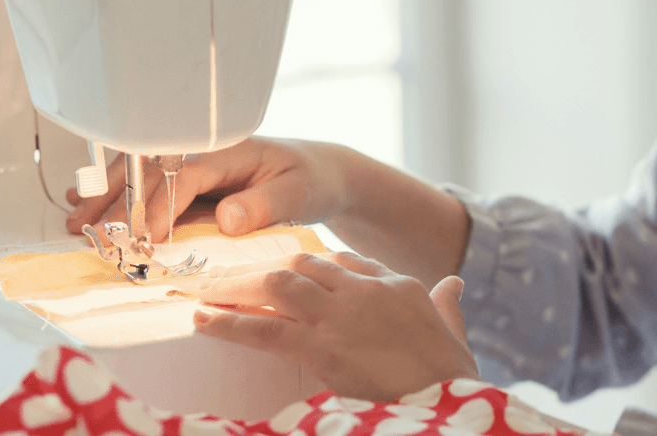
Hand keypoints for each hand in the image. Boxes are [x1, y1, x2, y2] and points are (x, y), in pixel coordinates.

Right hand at [64, 138, 349, 241]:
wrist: (318, 171)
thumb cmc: (309, 180)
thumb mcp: (297, 194)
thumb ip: (264, 206)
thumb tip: (228, 220)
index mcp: (230, 148)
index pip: (184, 174)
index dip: (160, 207)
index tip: (143, 239)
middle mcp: (204, 148)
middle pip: (149, 171)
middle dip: (118, 203)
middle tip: (88, 232)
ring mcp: (191, 157)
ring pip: (138, 173)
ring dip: (106, 196)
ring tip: (76, 222)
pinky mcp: (185, 172)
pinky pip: (143, 179)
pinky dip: (115, 191)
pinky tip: (84, 202)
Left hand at [193, 251, 478, 401]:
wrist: (449, 395)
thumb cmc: (452, 373)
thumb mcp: (453, 331)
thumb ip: (447, 305)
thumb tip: (454, 285)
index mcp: (396, 284)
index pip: (343, 261)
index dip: (310, 266)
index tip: (288, 273)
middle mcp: (365, 290)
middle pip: (303, 264)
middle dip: (265, 271)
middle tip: (229, 278)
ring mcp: (342, 316)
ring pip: (279, 285)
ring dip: (239, 287)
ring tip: (206, 291)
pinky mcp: (324, 348)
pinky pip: (267, 330)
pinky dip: (229, 324)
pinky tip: (202, 320)